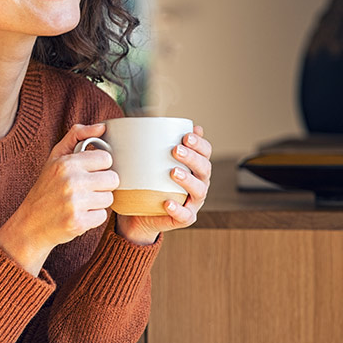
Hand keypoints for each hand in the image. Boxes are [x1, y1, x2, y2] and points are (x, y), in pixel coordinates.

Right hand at [0, 123, 120, 275]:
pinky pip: (102, 216)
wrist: (30, 224)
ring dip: (98, 202)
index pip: (106, 158)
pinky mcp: (78, 222)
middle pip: (112, 179)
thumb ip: (77, 136)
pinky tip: (78, 215)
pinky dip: (93, 217)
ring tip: (81, 202)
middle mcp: (71, 181)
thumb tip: (102, 126)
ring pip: (109, 198)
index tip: (88, 172)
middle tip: (86, 189)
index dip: (100, 166)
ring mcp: (74, 203)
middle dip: (102, 185)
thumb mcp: (55, 158)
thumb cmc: (46, 188)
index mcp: (66, 163)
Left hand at [115, 125, 212, 244]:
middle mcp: (198, 183)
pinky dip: (178, 209)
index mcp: (193, 166)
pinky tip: (167, 202)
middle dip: (193, 157)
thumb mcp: (145, 161)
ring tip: (173, 172)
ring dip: (188, 180)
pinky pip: (185, 216)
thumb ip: (147, 144)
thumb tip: (137, 123)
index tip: (186, 135)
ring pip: (199, 191)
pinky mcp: (184, 218)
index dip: (199, 143)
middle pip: (205, 168)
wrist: (137, 214)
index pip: (205, 152)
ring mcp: (192, 202)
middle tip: (176, 150)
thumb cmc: (144, 182)